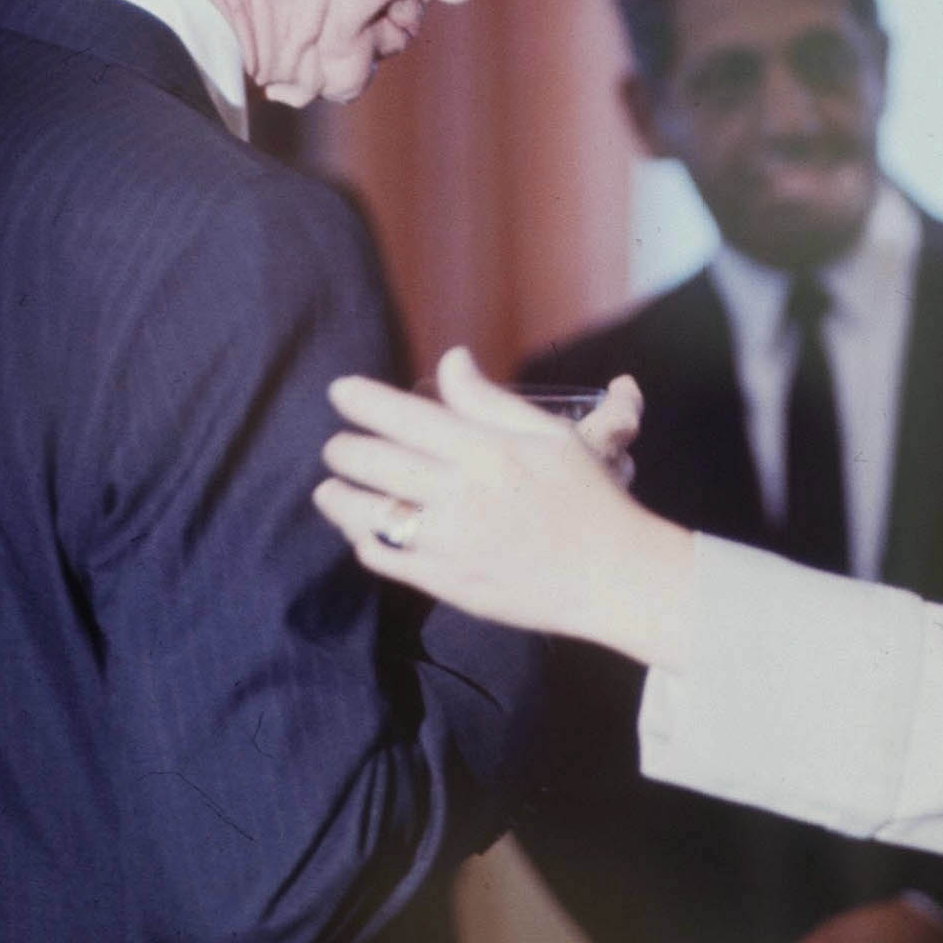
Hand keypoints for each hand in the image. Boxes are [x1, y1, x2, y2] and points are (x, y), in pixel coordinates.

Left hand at [316, 347, 695, 665]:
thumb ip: (488, 400)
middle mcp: (459, 494)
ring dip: (339, 498)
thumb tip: (451, 360)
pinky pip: (387, 560)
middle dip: (343, 449)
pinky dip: (366, 541)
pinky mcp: (447, 583)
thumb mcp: (547, 435)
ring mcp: (449, 542)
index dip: (362, 400)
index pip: (403, 416)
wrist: (612, 576)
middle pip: (374, 463)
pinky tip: (364, 532)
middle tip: (337, 446)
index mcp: (484, 451)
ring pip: (368, 515)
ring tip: (330, 489)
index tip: (340, 390)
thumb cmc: (586, 497)